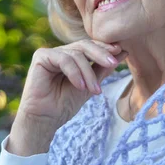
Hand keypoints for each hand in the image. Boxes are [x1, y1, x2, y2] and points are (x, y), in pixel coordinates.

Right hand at [7, 40, 126, 154]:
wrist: (45, 119)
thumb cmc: (65, 104)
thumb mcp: (90, 85)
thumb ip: (103, 68)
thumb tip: (123, 52)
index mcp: (72, 56)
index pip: (91, 46)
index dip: (105, 48)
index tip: (121, 52)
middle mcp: (61, 52)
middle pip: (85, 45)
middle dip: (101, 54)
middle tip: (113, 63)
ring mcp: (51, 53)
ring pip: (76, 54)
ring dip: (88, 73)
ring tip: (94, 90)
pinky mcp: (41, 56)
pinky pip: (64, 59)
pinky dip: (75, 73)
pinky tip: (80, 86)